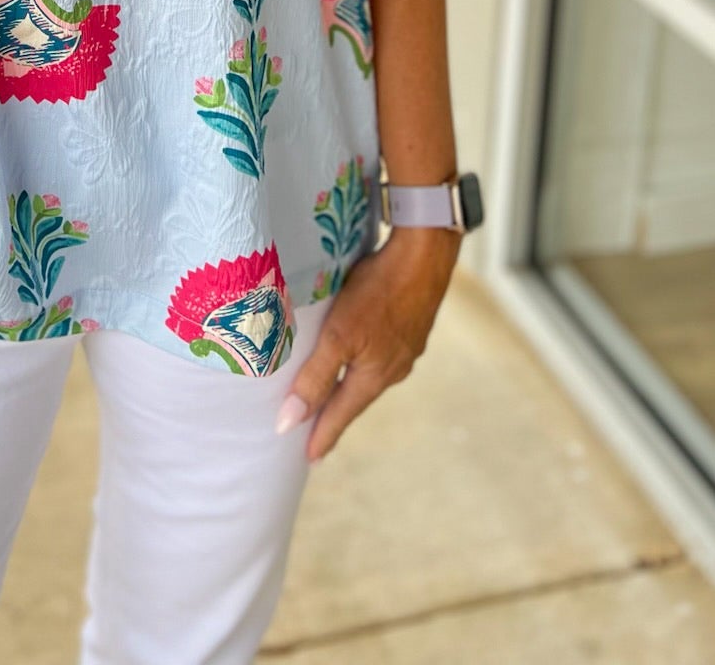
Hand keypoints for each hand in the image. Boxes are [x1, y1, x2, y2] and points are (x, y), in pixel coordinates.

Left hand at [278, 227, 459, 460]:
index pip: (341, 414)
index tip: (307, 459)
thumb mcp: (339, 335)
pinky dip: (364, 361)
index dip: (322, 435)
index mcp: (374, 376)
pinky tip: (358, 351)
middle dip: (336, 413)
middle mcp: (393, 369)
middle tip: (316, 430)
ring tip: (333, 393)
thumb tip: (290, 420)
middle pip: (356, 397)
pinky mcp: (411, 328)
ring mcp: (406, 348)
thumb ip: (315, 377)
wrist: (424, 255)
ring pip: (370, 375)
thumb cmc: (378, 292)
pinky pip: (381, 354)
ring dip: (350, 385)